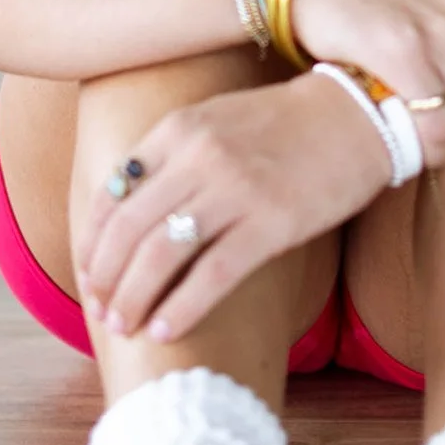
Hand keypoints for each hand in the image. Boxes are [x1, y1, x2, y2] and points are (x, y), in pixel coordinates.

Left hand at [78, 72, 391, 342]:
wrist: (356, 114)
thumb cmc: (284, 124)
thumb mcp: (216, 120)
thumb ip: (171, 156)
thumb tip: (123, 208)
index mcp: (179, 129)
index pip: (114, 192)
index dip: (93, 241)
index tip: (88, 275)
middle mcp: (199, 156)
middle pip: (130, 229)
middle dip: (106, 278)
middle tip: (101, 312)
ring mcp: (235, 190)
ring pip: (162, 255)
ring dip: (134, 299)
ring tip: (125, 326)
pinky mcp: (271, 224)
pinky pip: (212, 275)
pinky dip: (181, 308)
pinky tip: (166, 331)